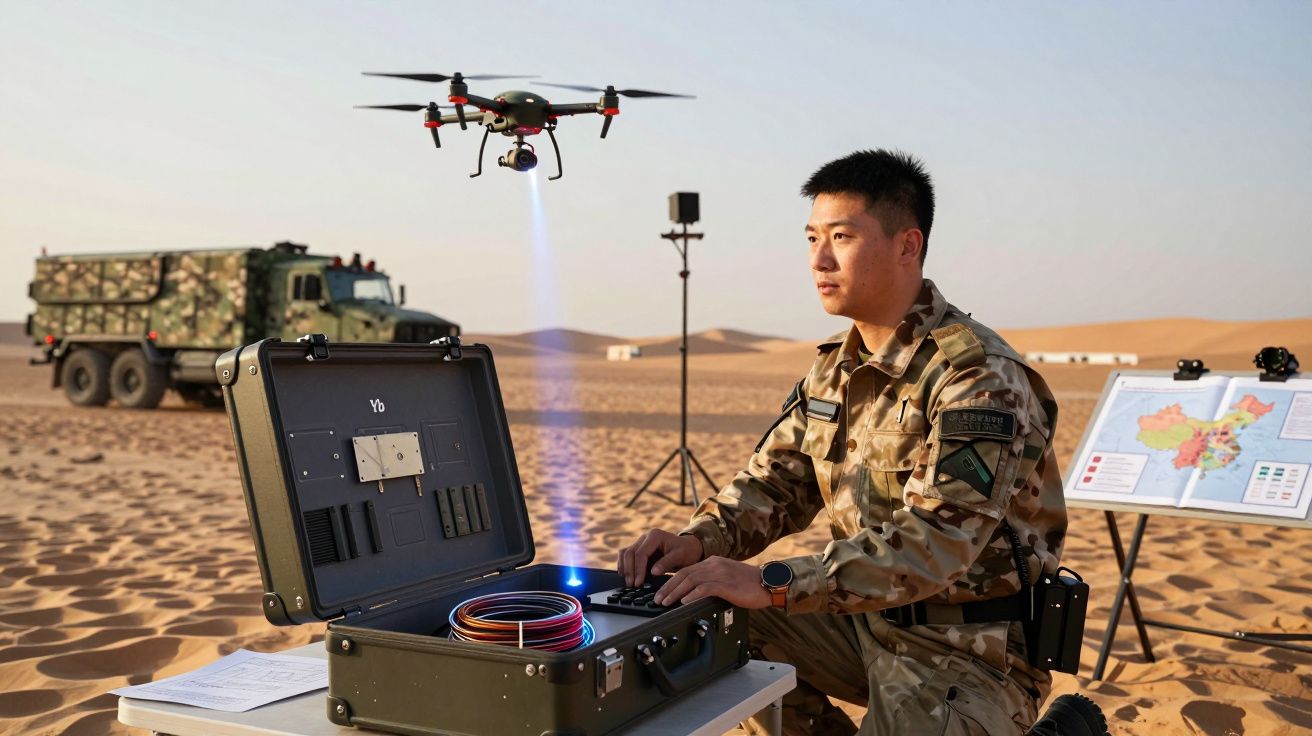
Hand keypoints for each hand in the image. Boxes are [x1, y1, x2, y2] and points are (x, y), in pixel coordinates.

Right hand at [617, 529, 703, 586]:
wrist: (689, 547)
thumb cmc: (686, 551)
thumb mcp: (680, 556)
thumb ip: (667, 563)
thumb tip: (653, 572)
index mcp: (655, 536)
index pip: (641, 553)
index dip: (638, 569)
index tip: (638, 583)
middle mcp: (645, 537)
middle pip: (629, 553)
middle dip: (629, 570)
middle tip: (631, 585)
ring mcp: (641, 542)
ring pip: (625, 553)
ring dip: (624, 568)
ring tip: (628, 582)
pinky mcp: (639, 549)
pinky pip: (627, 556)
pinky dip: (624, 565)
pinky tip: (627, 576)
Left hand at [654, 556, 771, 609]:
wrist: (769, 583)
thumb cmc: (750, 585)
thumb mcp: (727, 578)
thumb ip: (712, 582)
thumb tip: (694, 594)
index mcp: (713, 562)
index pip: (686, 570)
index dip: (670, 580)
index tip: (661, 591)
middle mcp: (714, 565)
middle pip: (684, 574)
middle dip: (668, 587)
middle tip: (657, 599)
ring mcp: (719, 573)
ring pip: (690, 580)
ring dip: (675, 592)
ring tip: (665, 602)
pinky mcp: (726, 584)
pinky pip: (704, 588)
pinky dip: (692, 595)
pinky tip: (684, 602)